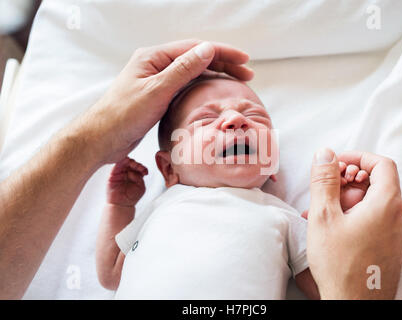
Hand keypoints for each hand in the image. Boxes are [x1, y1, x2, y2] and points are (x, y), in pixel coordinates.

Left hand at [75, 39, 252, 163]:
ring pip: (193, 72)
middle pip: (196, 58)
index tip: (244, 60)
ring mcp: (157, 80)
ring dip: (215, 75)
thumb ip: (183, 70)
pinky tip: (214, 92)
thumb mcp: (156, 91)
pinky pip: (186, 86)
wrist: (101, 139)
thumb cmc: (123, 116)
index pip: (195, 48)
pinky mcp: (157, 95)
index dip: (222, 52)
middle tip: (247, 73)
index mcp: (153, 57)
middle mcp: (156, 65)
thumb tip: (208, 49)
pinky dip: (203, 86)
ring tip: (237, 81)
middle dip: (223, 63)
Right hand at [107, 157, 147, 206]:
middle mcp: (127, 173)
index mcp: (135, 175)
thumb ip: (139, 178)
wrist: (122, 205)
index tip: (145, 172)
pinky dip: (121, 161)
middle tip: (139, 168)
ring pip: (125, 162)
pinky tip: (126, 161)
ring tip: (134, 165)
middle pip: (132, 163)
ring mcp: (120, 173)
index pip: (139, 168)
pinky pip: (117, 165)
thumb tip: (132, 172)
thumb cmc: (132, 197)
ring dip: (130, 162)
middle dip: (137, 164)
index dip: (142, 168)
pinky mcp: (113, 174)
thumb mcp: (140, 187)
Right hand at [306, 148, 401, 298]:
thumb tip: (325, 154)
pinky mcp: (392, 248)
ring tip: (319, 214)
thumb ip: (324, 180)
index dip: (358, 157)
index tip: (337, 163)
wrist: (354, 305)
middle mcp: (399, 218)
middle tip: (324, 191)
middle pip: (376, 184)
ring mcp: (398, 235)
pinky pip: (375, 222)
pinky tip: (332, 228)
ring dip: (346, 201)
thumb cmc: (340, 265)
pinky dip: (354, 217)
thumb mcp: (324, 216)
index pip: (382, 164)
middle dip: (346, 182)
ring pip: (373, 204)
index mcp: (387, 205)